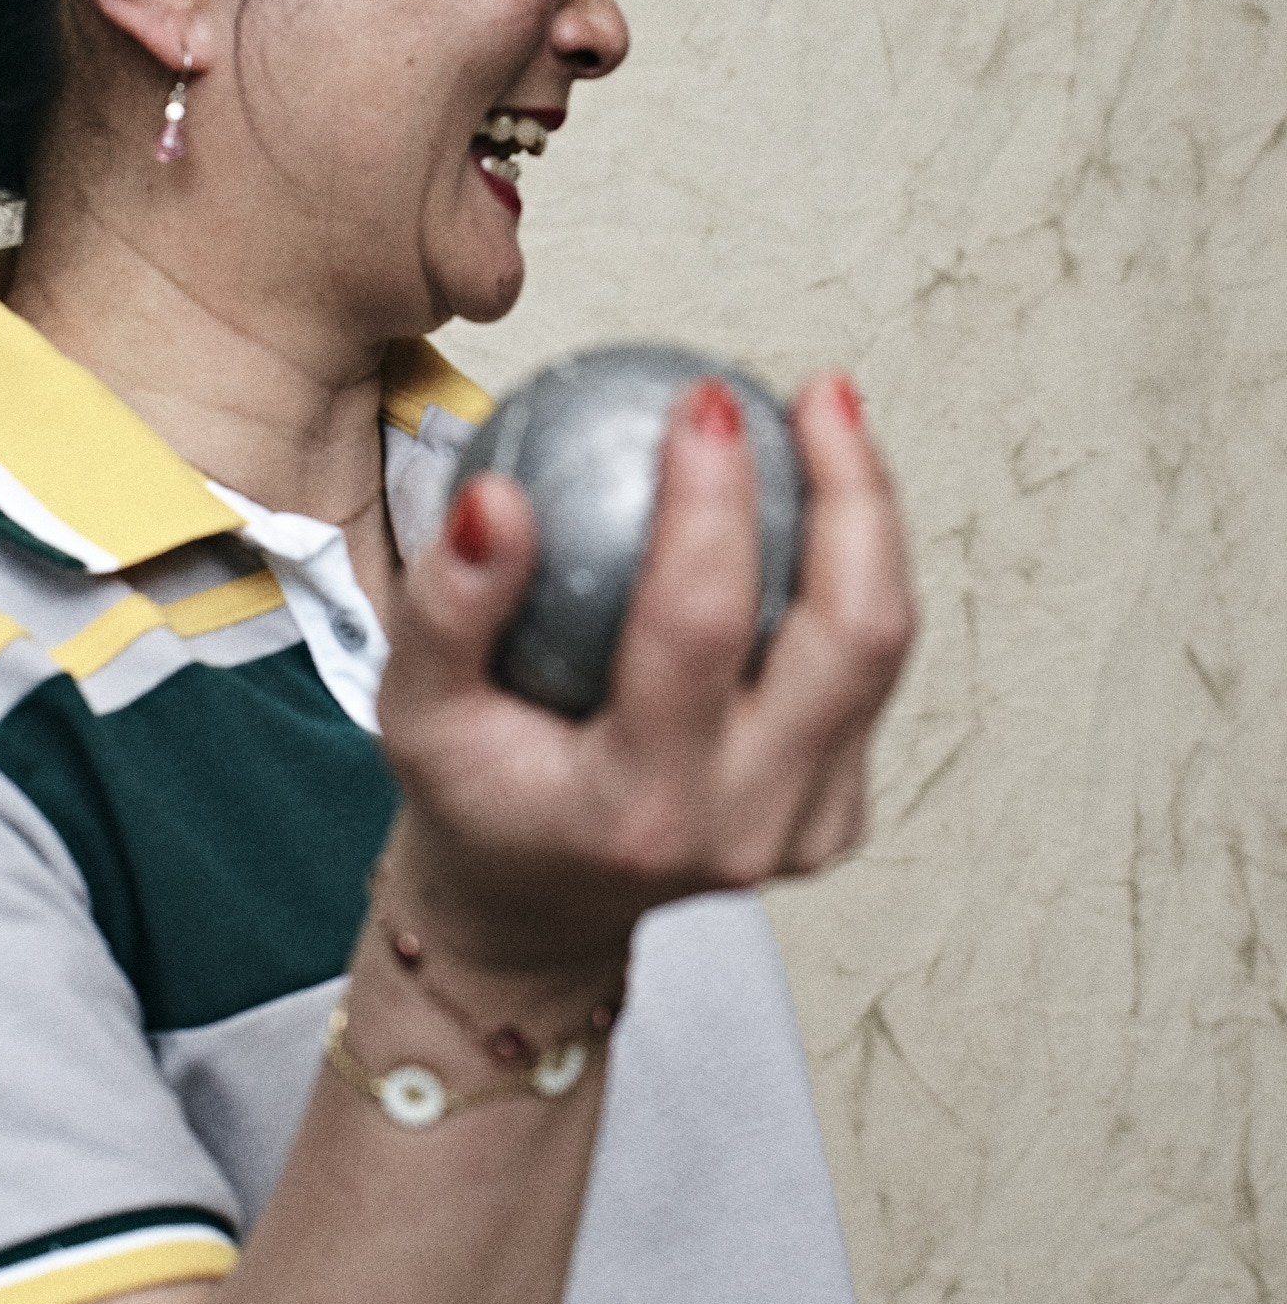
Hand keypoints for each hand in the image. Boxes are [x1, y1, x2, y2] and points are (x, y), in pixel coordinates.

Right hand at [376, 373, 914, 976]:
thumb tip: (497, 498)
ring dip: (870, 517)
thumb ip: (447, 609)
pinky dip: (854, 570)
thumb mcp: (417, 710)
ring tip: (828, 417)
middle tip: (813, 394)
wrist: (533, 909)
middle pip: (855, 638)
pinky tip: (817, 490)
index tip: (703, 402)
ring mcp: (803, 829)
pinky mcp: (834, 815)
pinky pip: (868, 672)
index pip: (701, 628)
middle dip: (850, 494)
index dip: (714, 503)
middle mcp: (743, 826)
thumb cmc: (477, 797)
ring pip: (885, 648)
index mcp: (641, 808)